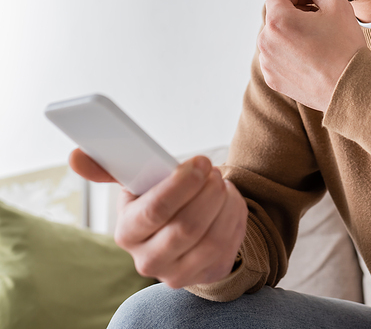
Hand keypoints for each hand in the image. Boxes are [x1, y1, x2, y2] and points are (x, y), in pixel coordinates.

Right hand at [70, 150, 247, 287]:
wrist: (182, 231)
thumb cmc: (158, 200)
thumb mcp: (135, 183)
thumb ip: (107, 167)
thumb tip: (75, 156)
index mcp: (127, 232)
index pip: (154, 211)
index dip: (181, 184)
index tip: (200, 161)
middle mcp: (148, 259)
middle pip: (186, 227)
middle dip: (206, 192)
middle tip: (213, 170)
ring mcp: (177, 273)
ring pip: (211, 236)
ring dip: (222, 203)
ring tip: (221, 183)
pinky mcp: (205, 276)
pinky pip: (227, 245)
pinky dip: (233, 217)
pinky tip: (227, 201)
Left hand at [257, 0, 365, 111]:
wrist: (351, 88)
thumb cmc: (345, 45)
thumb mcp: (336, 4)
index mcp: (278, 20)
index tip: (312, 1)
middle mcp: (266, 41)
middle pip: (274, 14)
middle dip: (293, 12)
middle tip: (319, 21)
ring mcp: (267, 62)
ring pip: (274, 35)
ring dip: (290, 32)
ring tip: (316, 41)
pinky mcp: (272, 78)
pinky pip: (275, 56)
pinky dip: (288, 52)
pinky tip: (311, 58)